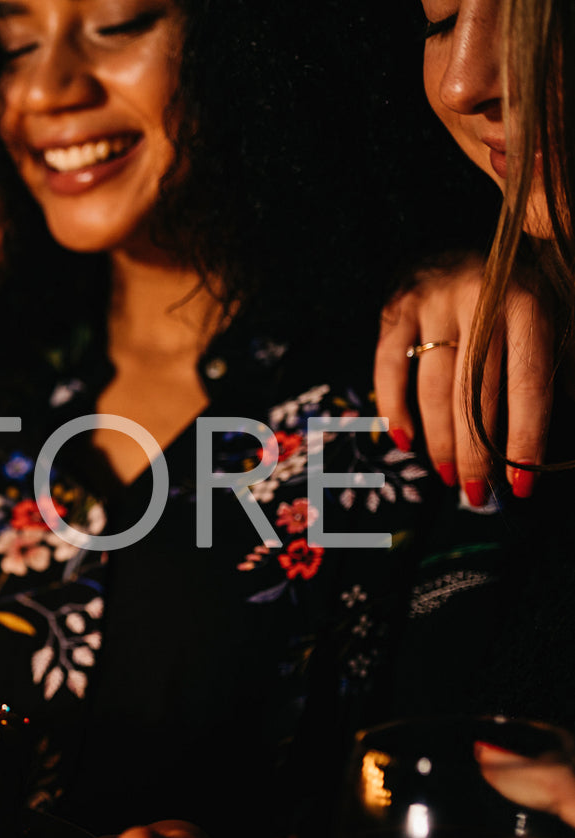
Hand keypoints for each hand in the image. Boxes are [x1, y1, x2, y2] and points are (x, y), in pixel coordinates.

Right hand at [375, 255, 551, 501]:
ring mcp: (431, 303)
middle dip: (477, 454)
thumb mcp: (563, 319)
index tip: (522, 487)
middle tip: (478, 496)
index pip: (526, 387)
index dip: (524, 441)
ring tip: (448, 477)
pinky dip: (395, 408)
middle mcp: (479, 300)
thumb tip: (547, 448)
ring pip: (433, 389)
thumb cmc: (531, 289)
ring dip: (439, 442)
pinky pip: (389, 368)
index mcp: (529, 304)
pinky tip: (405, 441)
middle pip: (474, 395)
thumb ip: (558, 373)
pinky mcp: (396, 306)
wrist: (492, 232)